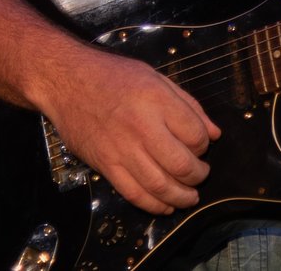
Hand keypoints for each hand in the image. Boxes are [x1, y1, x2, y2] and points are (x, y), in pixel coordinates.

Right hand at [35, 47, 221, 215]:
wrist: (66, 81)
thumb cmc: (112, 76)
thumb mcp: (155, 77)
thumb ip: (188, 104)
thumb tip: (215, 132)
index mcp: (156, 99)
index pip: (195, 134)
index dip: (205, 144)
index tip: (202, 145)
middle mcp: (140, 126)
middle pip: (181, 164)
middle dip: (199, 175)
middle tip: (201, 174)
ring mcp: (121, 149)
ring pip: (160, 185)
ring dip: (181, 196)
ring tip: (190, 195)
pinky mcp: (105, 165)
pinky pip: (134, 194)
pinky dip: (154, 205)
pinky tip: (165, 205)